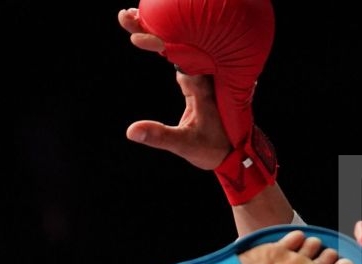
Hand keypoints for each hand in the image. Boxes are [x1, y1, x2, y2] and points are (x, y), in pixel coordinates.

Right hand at [118, 8, 233, 170]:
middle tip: (126, 15)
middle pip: (177, 42)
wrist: (234, 151)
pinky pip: (179, 53)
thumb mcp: (184, 145)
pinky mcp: (197, 77)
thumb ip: (159, 136)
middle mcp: (206, 72)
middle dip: (151, 27)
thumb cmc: (212, 149)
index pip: (179, 55)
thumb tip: (131, 131)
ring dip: (155, 31)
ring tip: (132, 17)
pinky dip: (162, 43)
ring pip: (178, 45)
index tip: (137, 35)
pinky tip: (148, 33)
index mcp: (204, 83)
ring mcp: (202, 73)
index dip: (158, 41)